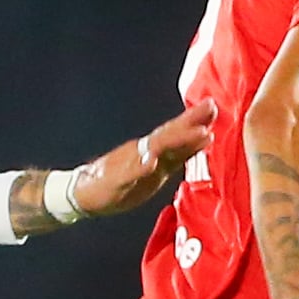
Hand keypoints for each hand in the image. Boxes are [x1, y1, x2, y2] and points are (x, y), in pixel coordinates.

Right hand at [69, 103, 214, 219]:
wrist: (84, 192)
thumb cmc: (123, 179)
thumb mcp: (156, 168)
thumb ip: (178, 154)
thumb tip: (204, 139)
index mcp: (154, 151)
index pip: (177, 134)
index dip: (196, 121)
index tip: (213, 106)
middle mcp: (143, 152)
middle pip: (170, 134)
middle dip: (191, 122)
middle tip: (211, 106)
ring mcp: (130, 164)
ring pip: (155, 149)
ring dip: (177, 140)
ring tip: (198, 133)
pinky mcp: (115, 180)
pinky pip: (129, 174)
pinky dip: (140, 168)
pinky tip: (150, 163)